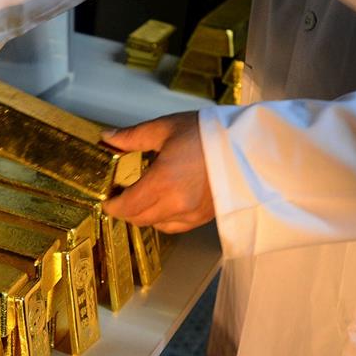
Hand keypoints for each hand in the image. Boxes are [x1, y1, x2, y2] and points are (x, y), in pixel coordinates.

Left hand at [101, 112, 214, 232]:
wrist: (249, 144)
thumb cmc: (207, 133)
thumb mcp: (165, 128)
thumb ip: (132, 137)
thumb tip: (107, 138)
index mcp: (162, 182)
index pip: (126, 206)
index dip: (112, 205)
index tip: (107, 198)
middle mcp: (175, 203)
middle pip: (138, 218)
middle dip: (125, 210)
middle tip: (121, 195)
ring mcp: (191, 213)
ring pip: (155, 224)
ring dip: (143, 215)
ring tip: (141, 198)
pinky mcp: (204, 217)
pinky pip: (174, 227)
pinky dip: (163, 219)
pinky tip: (163, 205)